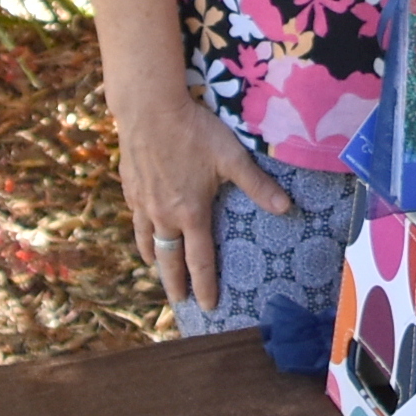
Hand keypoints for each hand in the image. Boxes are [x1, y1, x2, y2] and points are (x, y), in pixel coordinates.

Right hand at [115, 93, 292, 315]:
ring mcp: (143, 202)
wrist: (149, 109)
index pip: (199, 260)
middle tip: (179, 301)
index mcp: (191, 213)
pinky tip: (143, 227)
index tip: (208, 305)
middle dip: (174, 283)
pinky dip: (141, 230)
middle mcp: (164, 215)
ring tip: (157, 268)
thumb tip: (286, 208)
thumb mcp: (231, 158)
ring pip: (147, 239)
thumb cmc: (195, 131)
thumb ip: (258, 185)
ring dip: (154, 258)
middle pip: (168, 259)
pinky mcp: (130, 186)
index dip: (205, 285)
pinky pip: (136, 217)